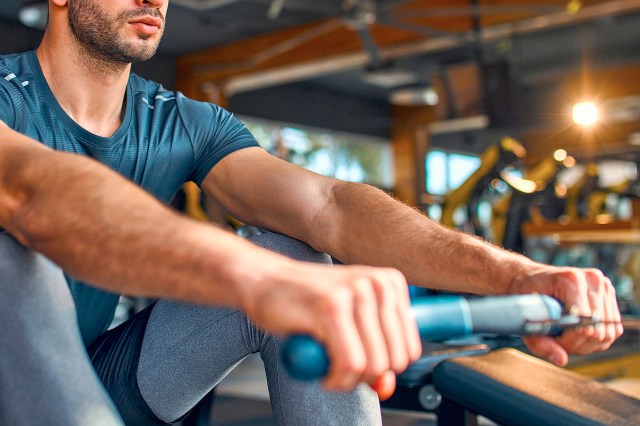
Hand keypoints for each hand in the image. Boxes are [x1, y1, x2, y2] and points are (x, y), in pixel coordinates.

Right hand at [244, 259, 421, 391]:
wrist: (266, 281)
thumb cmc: (307, 301)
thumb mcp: (350, 323)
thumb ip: (373, 351)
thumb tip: (388, 386)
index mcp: (390, 283)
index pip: (409, 349)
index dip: (383, 368)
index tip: (360, 363)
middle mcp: (377, 284)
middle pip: (393, 360)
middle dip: (366, 377)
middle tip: (341, 369)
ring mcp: (355, 293)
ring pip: (372, 365)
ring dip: (347, 380)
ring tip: (328, 366)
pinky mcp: (331, 307)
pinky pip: (349, 364)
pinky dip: (335, 379)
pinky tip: (321, 369)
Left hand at [508, 265, 622, 365]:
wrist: (527, 277)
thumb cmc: (524, 296)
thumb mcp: (526, 318)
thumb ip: (541, 342)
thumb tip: (561, 361)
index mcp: (571, 280)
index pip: (585, 324)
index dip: (570, 340)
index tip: (553, 339)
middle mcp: (592, 280)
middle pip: (599, 332)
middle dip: (578, 344)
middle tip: (558, 340)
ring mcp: (603, 286)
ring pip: (608, 333)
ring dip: (587, 343)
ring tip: (565, 336)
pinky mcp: (608, 295)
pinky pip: (613, 330)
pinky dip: (596, 339)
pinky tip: (576, 333)